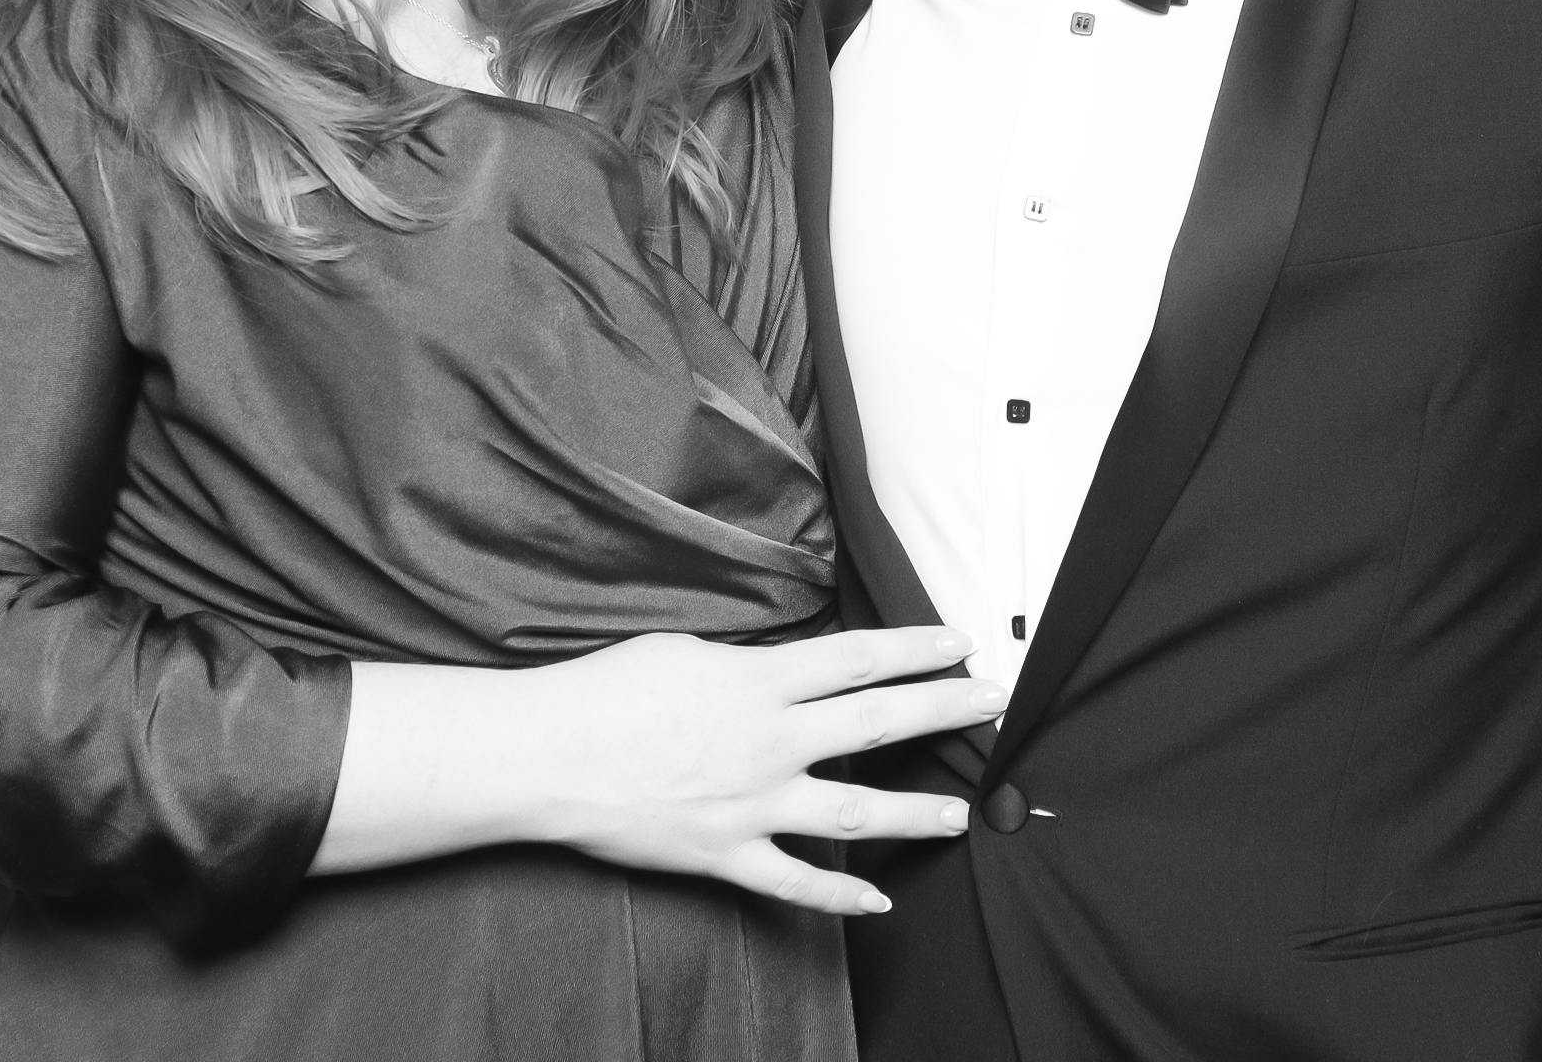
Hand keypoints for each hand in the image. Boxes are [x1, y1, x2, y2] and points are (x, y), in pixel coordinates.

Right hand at [521, 627, 996, 914]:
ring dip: (918, 811)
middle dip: (943, 709)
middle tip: (992, 702)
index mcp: (759, 681)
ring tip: (962, 813)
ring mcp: (754, 803)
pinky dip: (840, 893)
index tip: (959, 643)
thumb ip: (744, 664)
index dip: (916, 649)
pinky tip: (878, 899)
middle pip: (878, 721)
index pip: (859, 658)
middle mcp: (770, 740)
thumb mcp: (684, 650)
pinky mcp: (726, 854)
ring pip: (857, 810)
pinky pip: (795, 881)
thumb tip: (780, 668)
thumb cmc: (605, 690)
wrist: (549, 755)